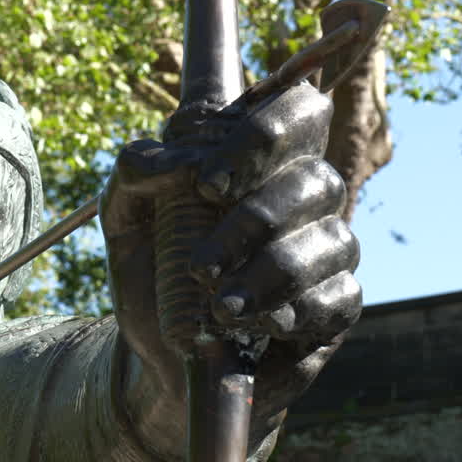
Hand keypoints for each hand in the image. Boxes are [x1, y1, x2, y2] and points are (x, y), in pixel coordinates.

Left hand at [101, 83, 359, 351]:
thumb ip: (135, 169)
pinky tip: (256, 327)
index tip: (209, 185)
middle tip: (200, 266)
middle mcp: (305, 193)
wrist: (161, 352)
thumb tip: (185, 163)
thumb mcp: (123, 213)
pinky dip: (294, 313)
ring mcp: (328, 248)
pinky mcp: (337, 307)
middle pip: (315, 179)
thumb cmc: (152, 268)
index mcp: (261, 156)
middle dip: (252, 224)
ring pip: (331, 242)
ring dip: (268, 277)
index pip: (299, 109)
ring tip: (219, 308)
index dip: (264, 135)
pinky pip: (339, 299)